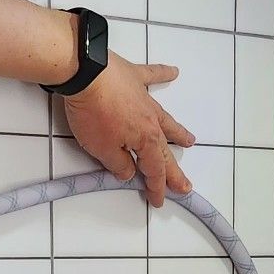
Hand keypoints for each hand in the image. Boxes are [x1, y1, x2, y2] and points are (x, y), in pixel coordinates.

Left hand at [61, 52, 195, 207]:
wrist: (84, 72)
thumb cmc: (92, 112)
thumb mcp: (102, 149)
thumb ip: (118, 164)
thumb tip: (128, 172)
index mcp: (145, 140)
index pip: (154, 170)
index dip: (156, 187)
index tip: (159, 200)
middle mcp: (150, 120)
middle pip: (164, 151)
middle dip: (174, 171)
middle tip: (185, 185)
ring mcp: (143, 98)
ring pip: (165, 119)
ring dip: (178, 132)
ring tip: (189, 140)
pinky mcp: (132, 77)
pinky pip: (153, 76)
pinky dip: (163, 74)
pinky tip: (174, 73)